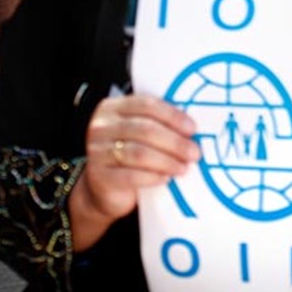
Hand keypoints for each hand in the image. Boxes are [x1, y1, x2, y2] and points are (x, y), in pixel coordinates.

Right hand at [75, 95, 198, 222]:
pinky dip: (152, 177)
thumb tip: (193, 130)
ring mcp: (97, 152)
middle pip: (145, 130)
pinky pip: (130, 176)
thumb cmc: (128, 154)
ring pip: (138, 153)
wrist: (103, 187)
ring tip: (183, 167)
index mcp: (114, 108)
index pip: (147, 105)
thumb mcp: (138, 133)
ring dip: (167, 161)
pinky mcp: (99, 177)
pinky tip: (166, 178)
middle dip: (175, 142)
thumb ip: (158, 125)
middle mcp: (102, 127)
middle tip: (194, 152)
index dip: (173, 116)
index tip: (193, 129)